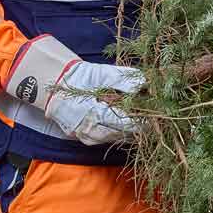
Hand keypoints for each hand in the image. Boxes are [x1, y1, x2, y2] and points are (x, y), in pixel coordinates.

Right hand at [7, 35, 145, 145]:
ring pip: (117, 139)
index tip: (158, 115)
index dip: (144, 121)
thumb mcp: (101, 73)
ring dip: (131, 130)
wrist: (54, 86)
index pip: (126, 124)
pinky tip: (129, 123)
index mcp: (93, 113)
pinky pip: (108, 139)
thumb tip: (144, 84)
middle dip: (140, 126)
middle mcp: (89, 130)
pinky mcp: (86, 139)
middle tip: (156, 116)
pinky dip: (120, 132)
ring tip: (145, 118)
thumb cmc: (80, 77)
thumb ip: (123, 78)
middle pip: (123, 134)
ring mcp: (86, 137)